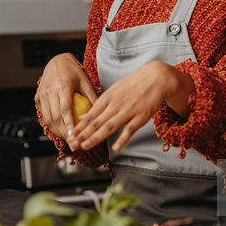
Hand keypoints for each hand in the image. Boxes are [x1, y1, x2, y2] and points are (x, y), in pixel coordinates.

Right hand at [35, 53, 96, 141]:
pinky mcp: (37, 97)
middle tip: (73, 143)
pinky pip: (43, 114)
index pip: (65, 109)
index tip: (74, 136)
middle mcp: (50, 90)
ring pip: (48, 118)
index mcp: (63, 85)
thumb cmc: (73, 71)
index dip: (69, 124)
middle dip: (64, 133)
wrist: (56, 60)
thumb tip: (99, 114)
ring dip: (57, 131)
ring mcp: (42, 94)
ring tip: (67, 139)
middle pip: (55, 117)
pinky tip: (59, 130)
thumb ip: (92, 97)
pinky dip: (51, 124)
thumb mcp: (85, 81)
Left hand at [67, 60, 193, 152]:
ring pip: (110, 126)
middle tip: (72, 145)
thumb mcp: (114, 91)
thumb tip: (83, 117)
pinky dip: (123, 138)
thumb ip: (99, 105)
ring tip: (85, 146)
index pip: (90, 115)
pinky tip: (116, 148)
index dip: (79, 127)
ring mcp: (128, 110)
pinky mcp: (141, 116)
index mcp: (108, 97)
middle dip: (83, 134)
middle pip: (97, 121)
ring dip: (96, 137)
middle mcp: (116, 104)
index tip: (69, 137)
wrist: (156, 78)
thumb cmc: (134, 85)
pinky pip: (130, 129)